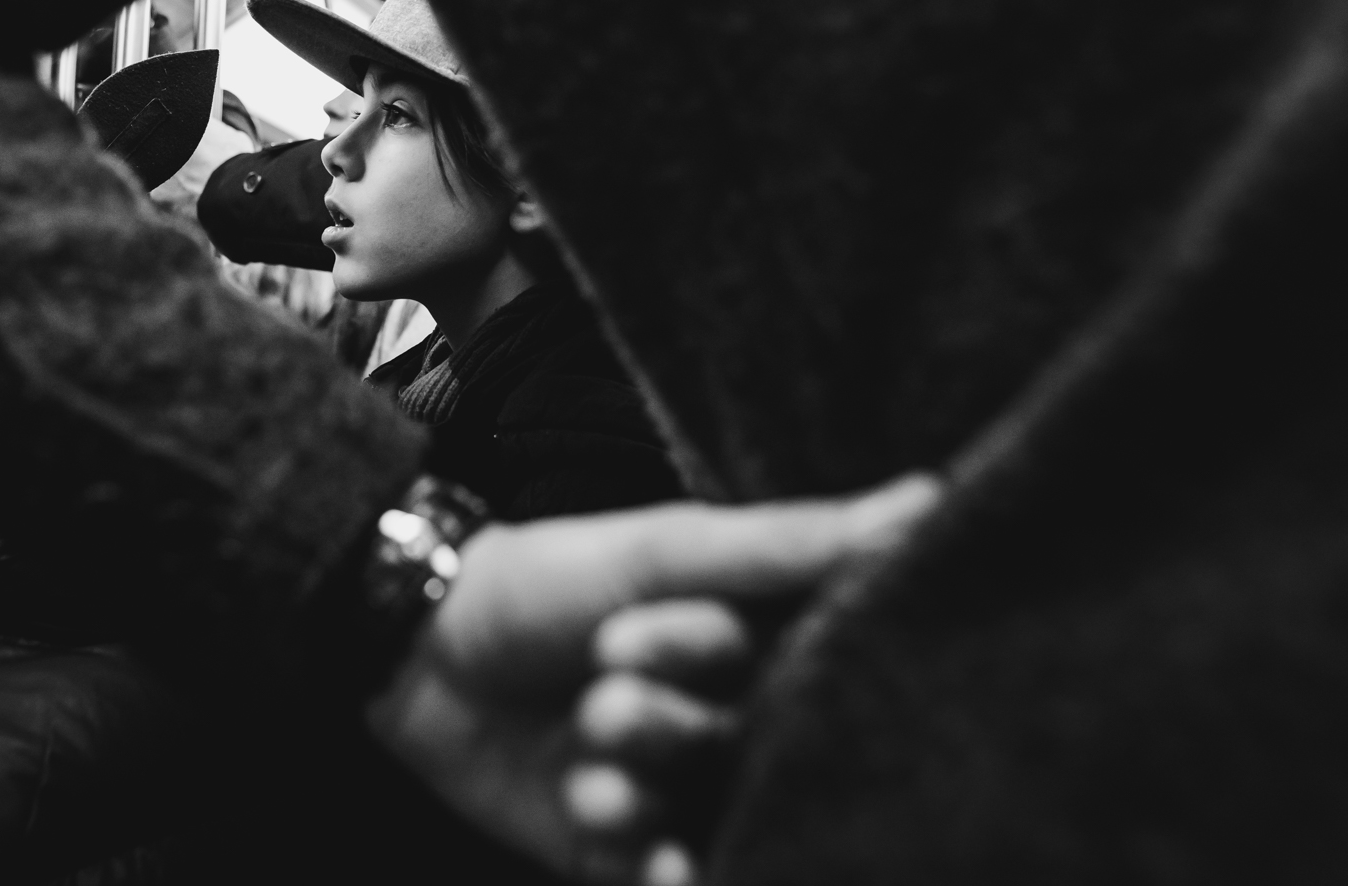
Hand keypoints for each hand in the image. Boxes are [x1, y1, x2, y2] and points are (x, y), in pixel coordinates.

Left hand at [364, 475, 941, 883]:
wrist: (417, 649)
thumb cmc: (546, 579)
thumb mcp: (661, 550)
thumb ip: (787, 545)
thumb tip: (930, 498)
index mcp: (753, 643)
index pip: (801, 668)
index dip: (710, 654)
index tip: (630, 633)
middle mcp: (730, 721)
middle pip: (746, 747)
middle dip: (671, 724)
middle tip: (600, 688)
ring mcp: (679, 791)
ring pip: (705, 811)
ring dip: (642, 784)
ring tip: (580, 752)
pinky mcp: (628, 853)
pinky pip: (673, 877)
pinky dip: (667, 874)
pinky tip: (654, 863)